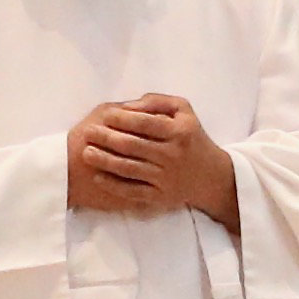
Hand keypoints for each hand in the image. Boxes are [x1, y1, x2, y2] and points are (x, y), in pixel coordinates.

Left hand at [69, 94, 238, 224]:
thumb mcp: (184, 111)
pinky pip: (133, 191)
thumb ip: (157, 102)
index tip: (104, 115)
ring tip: (87, 153)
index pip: (144, 123)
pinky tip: (98, 177)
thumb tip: (128, 106)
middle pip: (133, 146)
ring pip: (129, 169)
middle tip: (88, 133)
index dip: (121, 118)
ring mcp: (166, 178)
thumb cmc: (191, 138)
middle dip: (107, 138)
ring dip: (104, 161)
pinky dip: (114, 185)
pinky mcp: (161, 197)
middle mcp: (173, 156)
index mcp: (179, 132)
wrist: (211, 177)